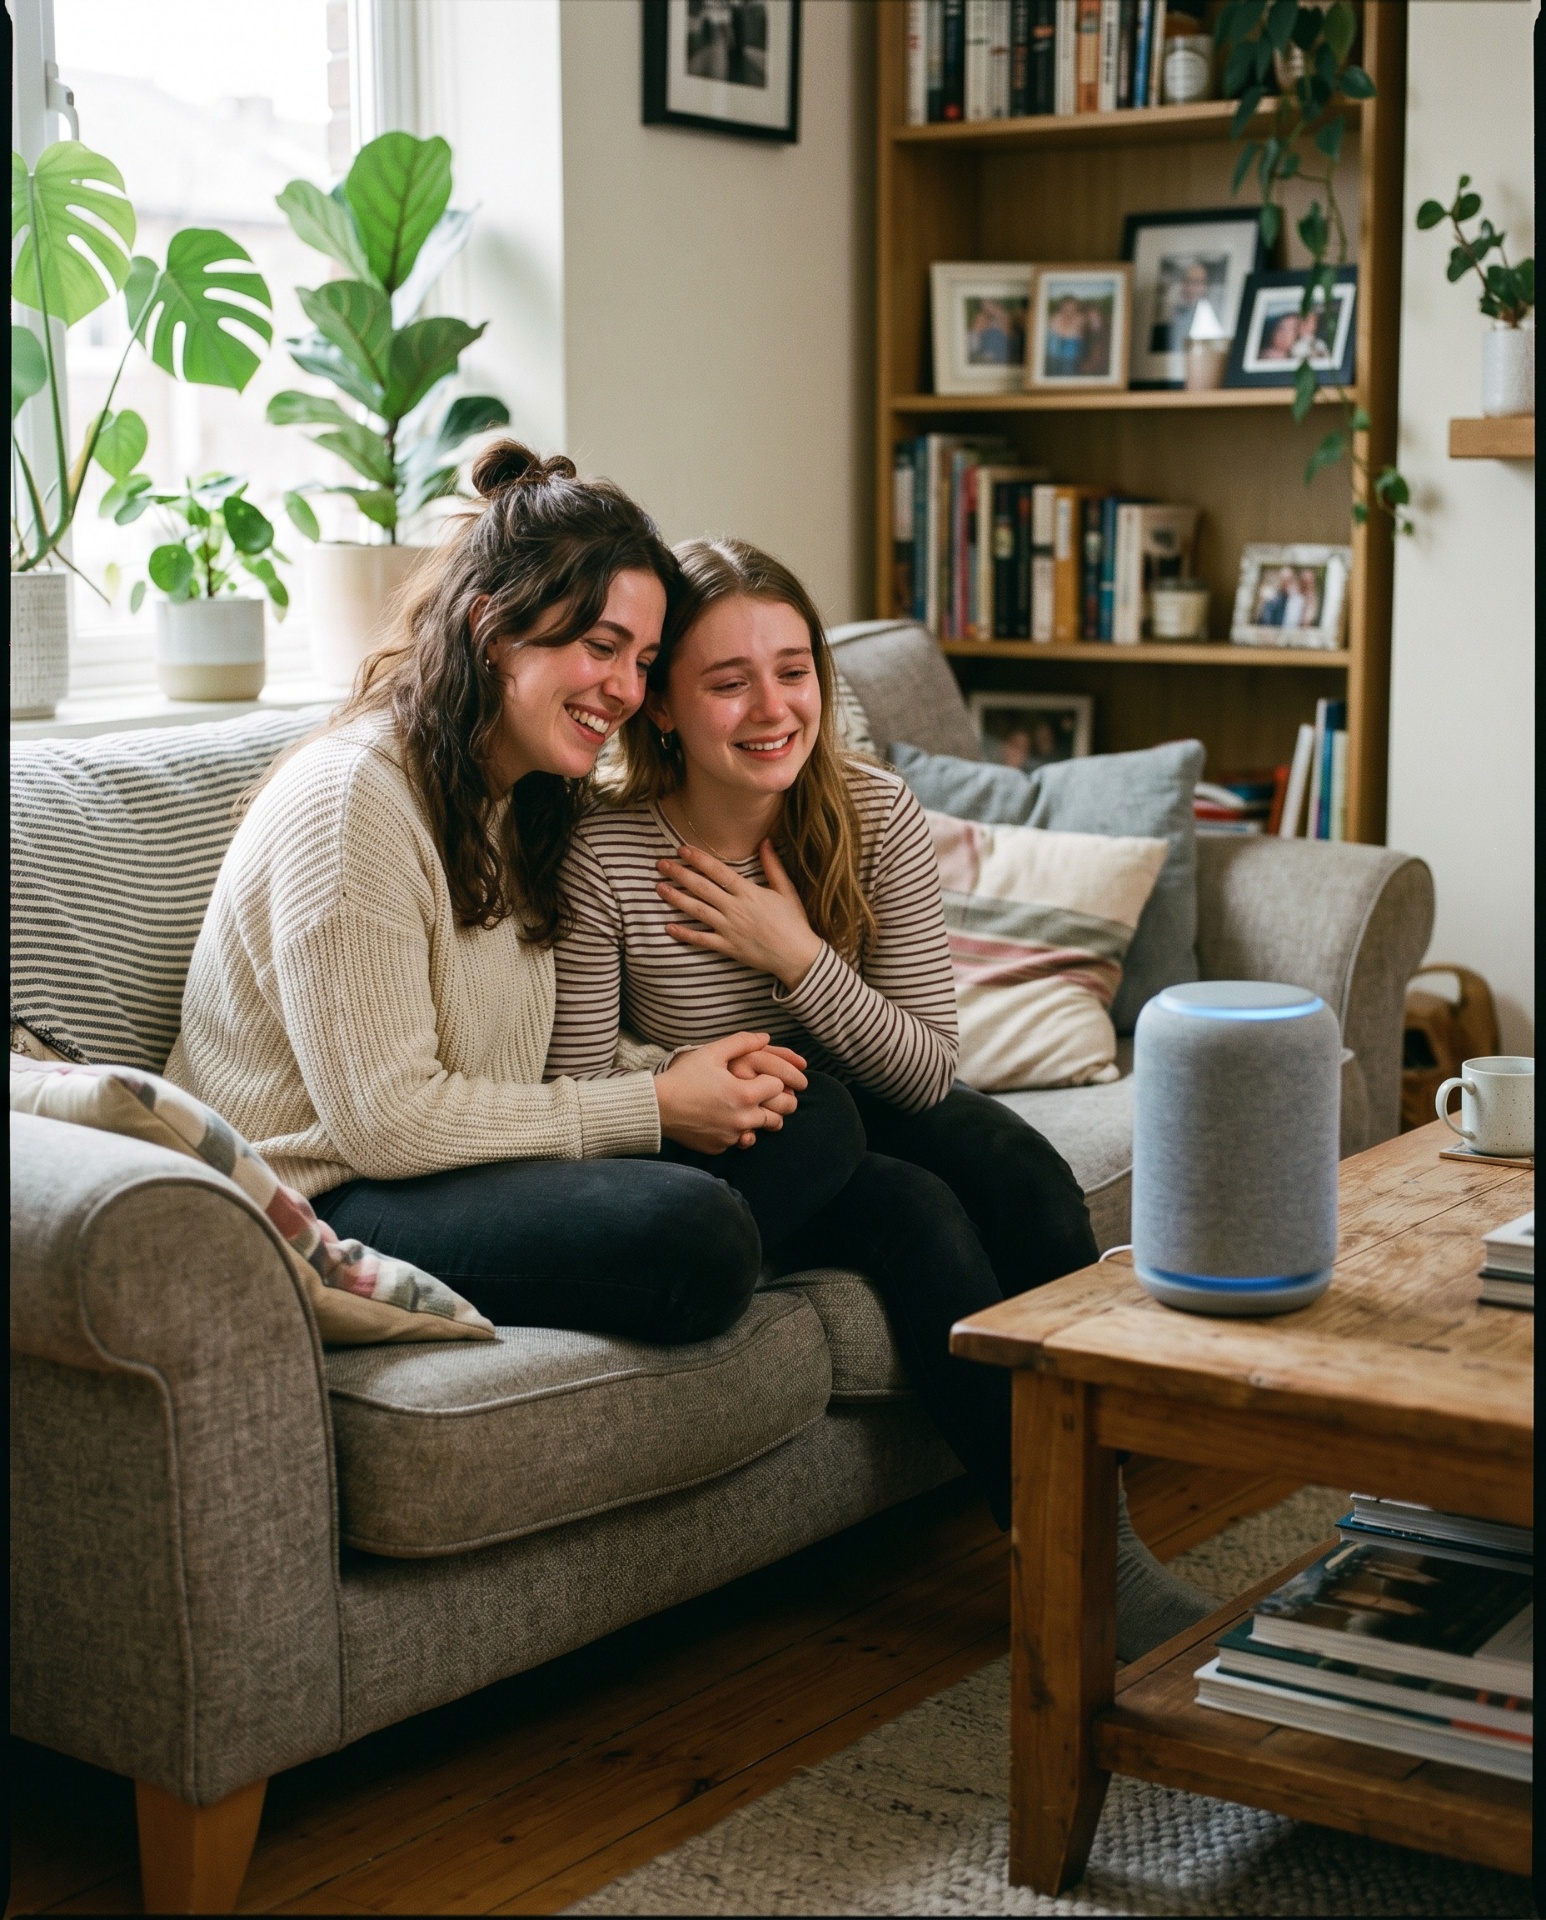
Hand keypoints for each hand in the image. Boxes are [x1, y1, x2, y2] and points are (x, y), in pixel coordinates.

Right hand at [654, 1032, 795, 1155]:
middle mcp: (742, 1119)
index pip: (779, 1086)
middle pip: (780, 1113)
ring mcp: (731, 1137)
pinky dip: (738, 1130)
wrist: (657, 1106)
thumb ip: (742, 1042)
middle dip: (780, 1102)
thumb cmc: (683, 1076)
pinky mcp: (719, 1147)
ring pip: (762, 1129)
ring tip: (751, 1107)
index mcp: (744, 1094)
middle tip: (773, 1095)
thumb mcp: (711, 1053)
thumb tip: (765, 1038)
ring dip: (761, 1118)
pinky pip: (738, 1140)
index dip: (776, 1079)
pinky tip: (726, 1118)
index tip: (768, 1077)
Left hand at [657, 841, 823, 989]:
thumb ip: (773, 865)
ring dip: (676, 899)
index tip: (682, 850)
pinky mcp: (727, 947)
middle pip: (702, 888)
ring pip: (697, 911)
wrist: (798, 956)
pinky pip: (701, 940)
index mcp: (749, 892)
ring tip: (659, 888)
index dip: (699, 859)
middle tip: (661, 864)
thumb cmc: (794, 922)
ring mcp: (729, 929)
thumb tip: (765, 841)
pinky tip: (668, 927)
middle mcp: (735, 909)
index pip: (718, 871)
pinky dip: (684, 934)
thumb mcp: (786, 890)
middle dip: (679, 874)